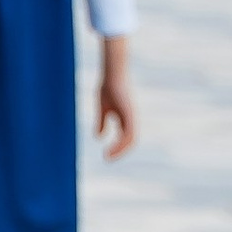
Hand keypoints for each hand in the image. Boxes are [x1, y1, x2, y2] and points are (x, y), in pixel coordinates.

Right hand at [96, 38, 136, 158]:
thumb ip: (102, 121)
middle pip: (130, 140)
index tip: (106, 154)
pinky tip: (110, 146)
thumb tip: (99, 136)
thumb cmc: (108, 86)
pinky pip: (128, 133)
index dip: (118, 146)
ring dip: (120, 150)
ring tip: (108, 156)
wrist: (114, 73)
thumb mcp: (103, 107)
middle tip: (107, 158)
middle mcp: (131, 118)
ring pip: (131, 139)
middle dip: (120, 151)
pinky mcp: (129, 114)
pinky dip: (121, 142)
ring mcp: (132, 116)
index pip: (126, 136)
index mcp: (126, 117)